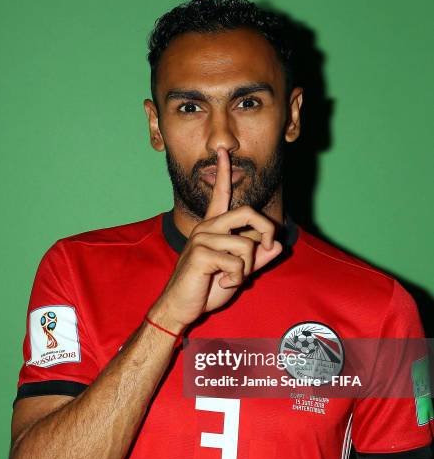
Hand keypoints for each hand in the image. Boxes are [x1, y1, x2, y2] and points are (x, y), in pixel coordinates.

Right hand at [149, 148, 282, 331]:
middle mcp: (207, 227)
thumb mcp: (238, 273)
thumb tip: (277, 245)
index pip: (220, 195)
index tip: (224, 152)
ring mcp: (202, 238)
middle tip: (269, 247)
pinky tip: (222, 282)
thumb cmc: (206, 288)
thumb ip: (257, 259)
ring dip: (247, 269)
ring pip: (247, 245)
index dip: (223, 173)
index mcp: (213, 228)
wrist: (181, 307)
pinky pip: (237, 263)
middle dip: (267, 229)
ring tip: (232, 278)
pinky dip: (237, 279)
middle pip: (248, 212)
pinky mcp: (201, 253)